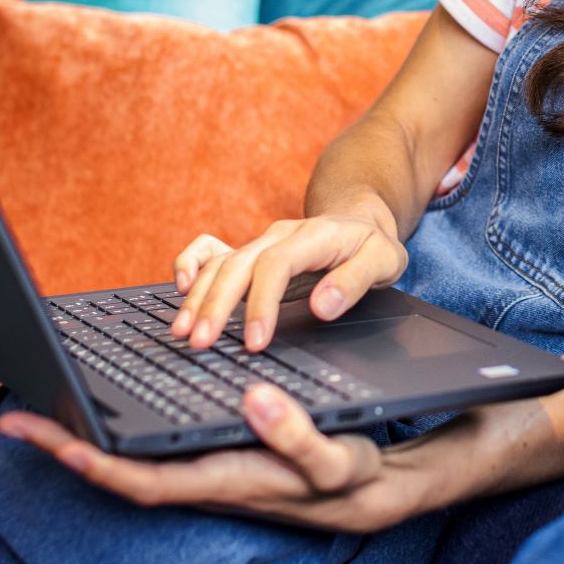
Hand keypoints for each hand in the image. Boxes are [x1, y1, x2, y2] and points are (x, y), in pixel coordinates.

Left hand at [0, 385, 421, 532]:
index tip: (55, 442)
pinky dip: (113, 434)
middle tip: (14, 420)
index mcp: (224, 479)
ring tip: (39, 411)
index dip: (97, 464)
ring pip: (127, 461)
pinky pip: (146, 451)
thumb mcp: (335, 457)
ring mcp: (200, 473)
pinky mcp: (206, 460)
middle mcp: (201, 481)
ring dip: (81, 441)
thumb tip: (254, 397)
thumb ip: (298, 434)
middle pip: (117, 472)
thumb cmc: (348, 475)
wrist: (365, 493)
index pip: (144, 479)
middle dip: (64, 448)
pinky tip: (98, 414)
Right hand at [170, 201, 408, 350]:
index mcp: (313, 235)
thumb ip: (356, 281)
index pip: (277, 265)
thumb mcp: (384, 260)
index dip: (261, 302)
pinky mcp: (250, 253)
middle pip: (239, 264)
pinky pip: (212, 252)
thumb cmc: (371, 244)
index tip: (254, 340)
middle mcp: (279, 235)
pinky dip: (191, 265)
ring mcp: (260, 242)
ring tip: (182, 332)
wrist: (359, 220)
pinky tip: (179, 288)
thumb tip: (323, 305)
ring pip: (221, 263)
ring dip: (198, 296)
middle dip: (216, 304)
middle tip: (201, 342)